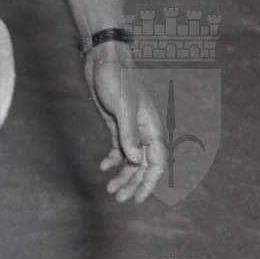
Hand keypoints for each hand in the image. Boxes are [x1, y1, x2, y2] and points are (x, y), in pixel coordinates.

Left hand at [89, 47, 165, 202]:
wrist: (103, 60)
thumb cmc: (116, 79)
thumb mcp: (122, 106)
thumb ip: (129, 133)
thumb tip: (135, 160)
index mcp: (152, 128)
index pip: (156, 162)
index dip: (149, 182)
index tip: (137, 197)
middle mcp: (144, 131)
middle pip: (143, 165)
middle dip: (133, 183)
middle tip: (118, 198)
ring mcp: (130, 128)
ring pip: (131, 159)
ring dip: (122, 175)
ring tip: (109, 189)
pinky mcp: (117, 124)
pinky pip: (119, 149)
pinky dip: (113, 160)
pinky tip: (103, 167)